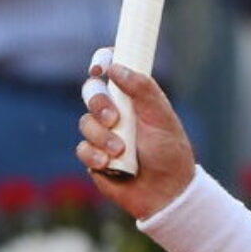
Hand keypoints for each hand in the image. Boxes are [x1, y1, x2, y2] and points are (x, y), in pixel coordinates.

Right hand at [77, 48, 199, 219]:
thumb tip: (116, 67)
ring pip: (85, 122)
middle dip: (99, 104)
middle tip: (114, 119)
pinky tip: (111, 164)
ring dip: (102, 137)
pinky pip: (81, 148)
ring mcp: (103, 133)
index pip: (113, 69)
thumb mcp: (161, 117)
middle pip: (91, 92)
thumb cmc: (169, 151)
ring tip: (122, 150)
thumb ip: (142, 90)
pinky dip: (95, 155)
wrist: (165, 190)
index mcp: (135, 97)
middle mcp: (116, 111)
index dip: (102, 61)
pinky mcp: (93, 156)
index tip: (99, 67)